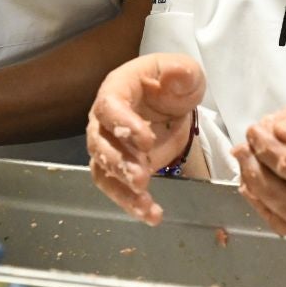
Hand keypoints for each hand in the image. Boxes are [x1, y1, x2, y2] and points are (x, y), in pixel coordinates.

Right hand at [86, 53, 203, 225]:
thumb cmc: (174, 82)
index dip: (123, 124)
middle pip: (99, 142)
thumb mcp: (186, 71)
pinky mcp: (121, 166)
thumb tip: (175, 76)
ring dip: (121, 189)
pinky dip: (130, 203)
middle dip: (118, 163)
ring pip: (103, 169)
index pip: (110, 106)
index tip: (147, 141)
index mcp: (117, 89)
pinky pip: (115, 186)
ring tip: (146, 206)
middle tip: (142, 179)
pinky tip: (151, 215)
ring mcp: (110, 144)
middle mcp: (105, 118)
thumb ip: (182, 72)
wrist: (173, 103)